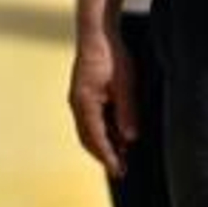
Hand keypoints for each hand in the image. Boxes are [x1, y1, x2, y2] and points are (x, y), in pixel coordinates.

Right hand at [68, 25, 137, 177]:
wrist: (97, 34)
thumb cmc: (111, 57)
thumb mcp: (126, 85)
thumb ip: (127, 113)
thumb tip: (129, 139)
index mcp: (85, 103)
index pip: (96, 138)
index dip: (108, 157)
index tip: (118, 172)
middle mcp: (77, 104)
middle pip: (88, 138)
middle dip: (103, 155)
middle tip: (120, 170)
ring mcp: (79, 99)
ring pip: (89, 130)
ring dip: (104, 143)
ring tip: (122, 155)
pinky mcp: (84, 94)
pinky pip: (91, 119)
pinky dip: (103, 131)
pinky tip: (117, 134)